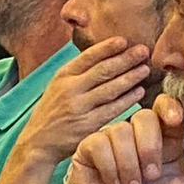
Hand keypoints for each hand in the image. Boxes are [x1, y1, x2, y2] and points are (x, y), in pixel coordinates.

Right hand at [16, 37, 153, 163]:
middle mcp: (70, 89)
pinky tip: (139, 91)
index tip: (124, 41)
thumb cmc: (53, 111)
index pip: (88, 56)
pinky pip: (112, 109)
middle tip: (143, 51)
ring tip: (145, 69)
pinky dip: (128, 99)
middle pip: (103, 71)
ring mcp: (79, 107)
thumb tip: (105, 55)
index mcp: (63, 75)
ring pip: (110, 89)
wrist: (38, 142)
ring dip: (130, 77)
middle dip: (125, 59)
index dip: (107, 47)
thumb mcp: (58, 86)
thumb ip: (78, 72)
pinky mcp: (88, 125)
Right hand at [62, 95, 183, 183]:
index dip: (171, 107)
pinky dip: (110, 168)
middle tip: (151, 177)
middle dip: (150, 147)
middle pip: (144, 116)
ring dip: (129, 165)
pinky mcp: (89, 151)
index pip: (168, 110)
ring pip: (121, 130)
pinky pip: (99, 142)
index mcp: (164, 144)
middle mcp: (138, 140)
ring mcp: (112, 143)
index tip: (178, 118)